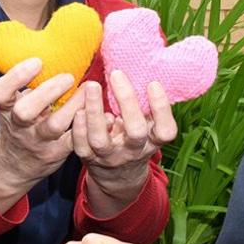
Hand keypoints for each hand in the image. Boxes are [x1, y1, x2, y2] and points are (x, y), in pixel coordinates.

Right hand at [0, 57, 83, 212]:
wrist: (14, 166)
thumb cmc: (19, 124)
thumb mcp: (13, 105)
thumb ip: (26, 84)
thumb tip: (51, 49)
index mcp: (6, 109)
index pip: (0, 92)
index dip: (16, 77)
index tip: (38, 61)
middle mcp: (19, 126)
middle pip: (24, 111)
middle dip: (46, 92)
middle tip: (68, 77)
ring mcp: (38, 141)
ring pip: (54, 126)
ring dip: (73, 106)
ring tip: (88, 90)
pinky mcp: (56, 153)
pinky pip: (74, 140)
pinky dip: (89, 127)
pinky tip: (105, 115)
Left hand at [73, 70, 176, 215]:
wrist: (117, 176)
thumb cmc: (134, 139)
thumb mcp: (148, 127)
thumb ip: (147, 107)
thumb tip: (143, 67)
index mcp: (153, 142)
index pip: (165, 130)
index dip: (161, 108)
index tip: (153, 83)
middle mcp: (134, 151)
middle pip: (135, 132)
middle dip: (126, 102)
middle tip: (117, 74)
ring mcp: (110, 157)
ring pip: (100, 140)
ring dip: (94, 111)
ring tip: (91, 86)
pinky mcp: (89, 159)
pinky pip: (81, 145)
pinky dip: (79, 127)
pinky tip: (78, 109)